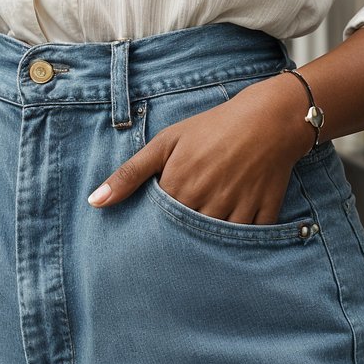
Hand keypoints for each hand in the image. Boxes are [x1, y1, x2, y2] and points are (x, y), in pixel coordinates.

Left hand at [86, 75, 311, 222]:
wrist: (268, 119)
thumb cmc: (212, 128)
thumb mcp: (166, 143)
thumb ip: (130, 174)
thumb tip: (95, 202)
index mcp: (179, 185)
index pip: (158, 225)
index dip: (156, 226)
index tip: (157, 226)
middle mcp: (207, 201)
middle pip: (185, 237)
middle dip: (180, 238)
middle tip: (182, 231)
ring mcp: (237, 209)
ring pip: (214, 244)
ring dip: (207, 244)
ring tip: (204, 233)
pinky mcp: (263, 214)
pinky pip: (246, 241)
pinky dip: (238, 243)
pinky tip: (231, 232)